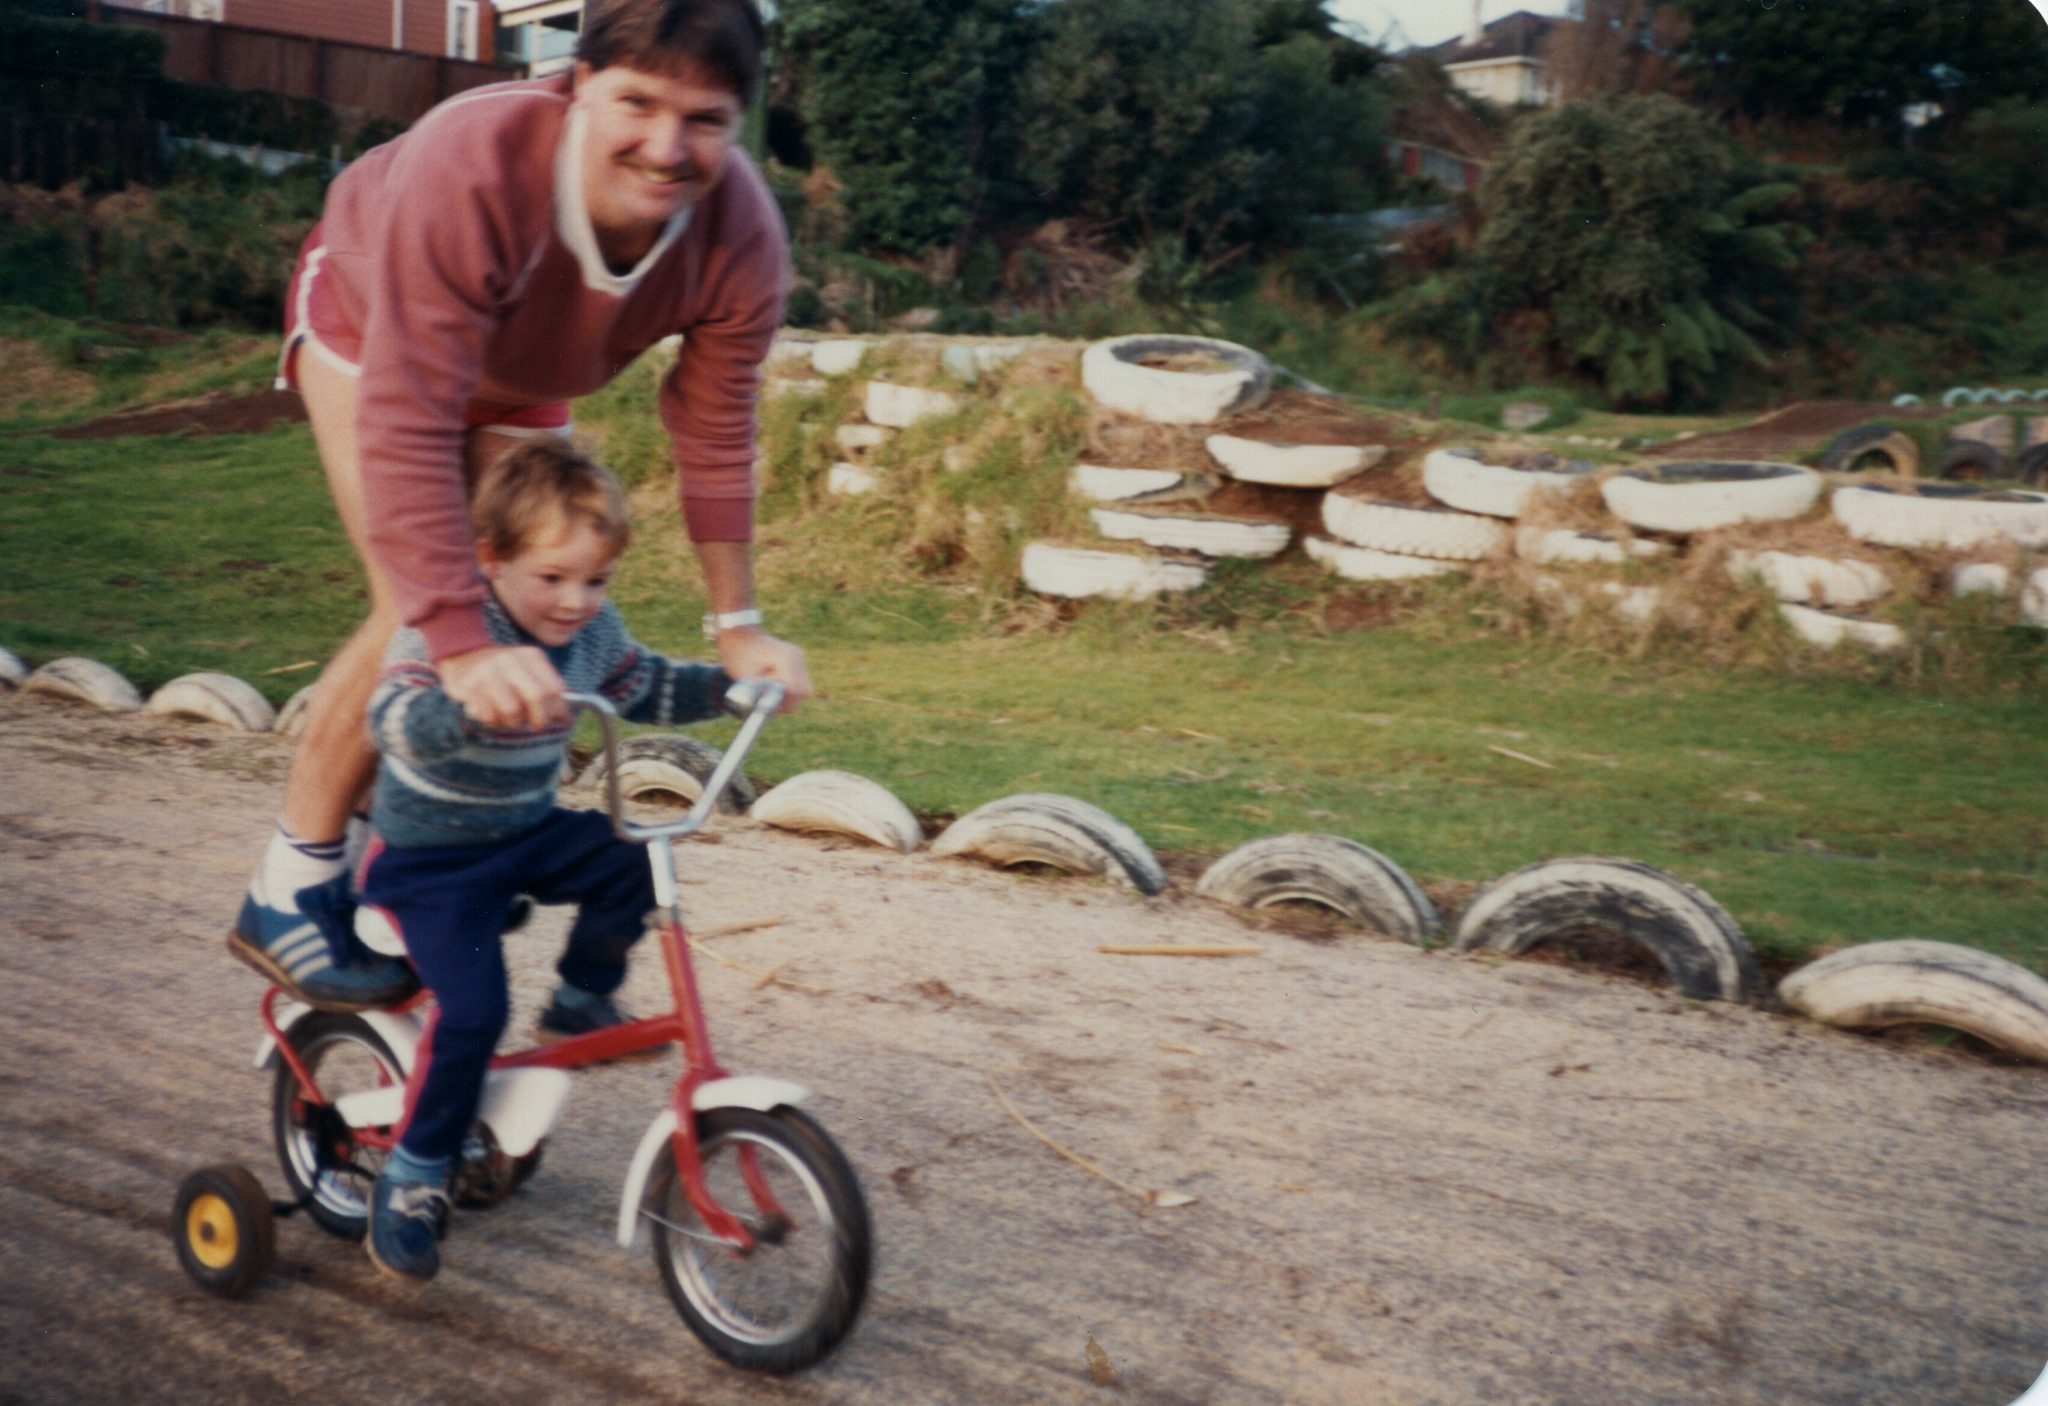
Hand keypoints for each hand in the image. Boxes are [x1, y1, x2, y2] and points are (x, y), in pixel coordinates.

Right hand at [438, 644, 566, 729]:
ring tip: (508, 718)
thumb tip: (565, 719)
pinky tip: (491, 714)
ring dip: (512, 722)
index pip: (555, 688)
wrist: (463, 655)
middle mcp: (511, 660)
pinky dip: (493, 722)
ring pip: (512, 710)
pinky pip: (489, 716)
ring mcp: (488, 672)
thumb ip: (547, 690)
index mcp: (531, 656)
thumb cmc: (503, 672)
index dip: (559, 710)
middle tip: (535, 725)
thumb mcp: (528, 671)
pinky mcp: (469, 686)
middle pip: (536, 698)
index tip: (558, 720)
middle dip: (539, 720)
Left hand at [716, 629, 810, 711]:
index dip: (785, 703)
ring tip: (769, 690)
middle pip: (803, 691)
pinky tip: (773, 683)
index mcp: (787, 660)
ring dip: (788, 695)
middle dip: (788, 701)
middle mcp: (798, 657)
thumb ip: (757, 694)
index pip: (798, 691)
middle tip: (769, 701)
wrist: (738, 633)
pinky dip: (788, 688)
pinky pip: (799, 681)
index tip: (770, 706)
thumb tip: (769, 710)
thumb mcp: (744, 676)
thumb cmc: (738, 653)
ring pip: (803, 688)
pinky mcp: (797, 659)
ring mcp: (799, 657)